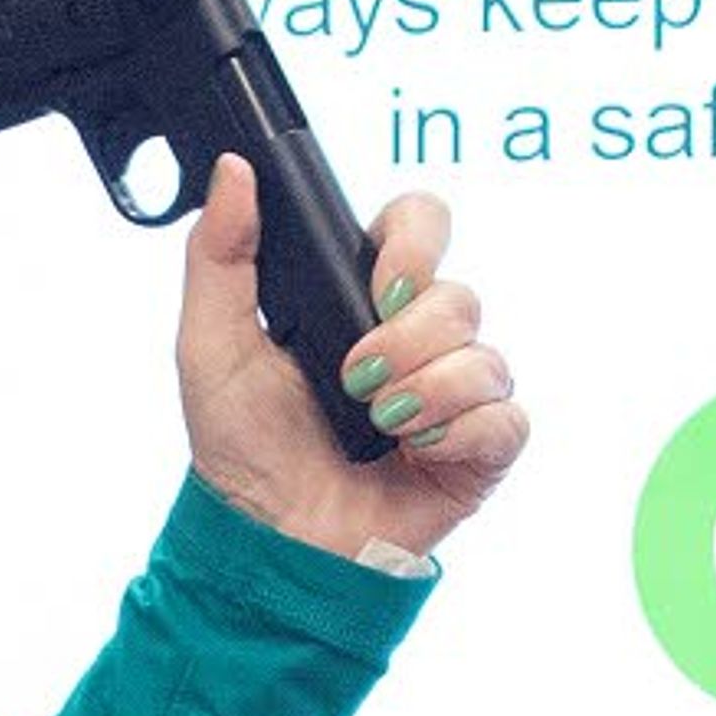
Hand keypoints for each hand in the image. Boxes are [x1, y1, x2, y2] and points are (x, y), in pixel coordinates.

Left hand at [175, 158, 525, 567]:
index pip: (421, 226)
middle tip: (354, 378)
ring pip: (486, 356)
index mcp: (363, 303)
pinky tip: (416, 450)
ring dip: (425, 389)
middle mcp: (417, 343)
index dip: (414, 241)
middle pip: (460, 293)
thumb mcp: (210, 347)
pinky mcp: (478, 454)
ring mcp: (453, 399)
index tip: (380, 284)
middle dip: (407, 335)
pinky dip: (460, 430)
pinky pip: (505, 418)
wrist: (269, 544)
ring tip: (375, 424)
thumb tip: (234, 172)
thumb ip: (219, 256)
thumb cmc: (243, 453)